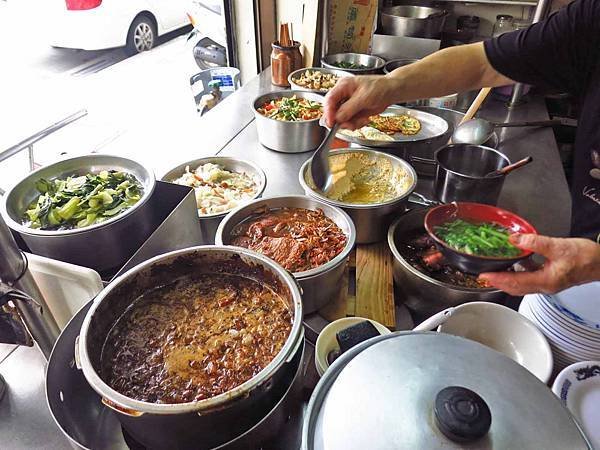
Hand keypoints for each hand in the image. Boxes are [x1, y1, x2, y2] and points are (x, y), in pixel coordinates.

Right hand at [323, 75, 397, 128]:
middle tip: (349, 124)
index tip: (331, 123)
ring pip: (341, 119)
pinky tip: (364, 120)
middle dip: (341, 120)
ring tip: (361, 121)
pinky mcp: (354, 112)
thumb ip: (349, 108)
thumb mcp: (364, 97)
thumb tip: (337, 118)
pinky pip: (349, 122)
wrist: (391, 92)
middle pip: (333, 111)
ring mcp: (348, 104)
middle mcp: (343, 95)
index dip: (328, 112)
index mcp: (343, 86)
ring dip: (350, 123)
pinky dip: (356, 124)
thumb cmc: (380, 87)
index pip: (329, 100)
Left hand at [479, 234, 599, 295]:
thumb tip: (515, 240)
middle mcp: (545, 286)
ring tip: (494, 270)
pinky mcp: (550, 278)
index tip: (483, 276)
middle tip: (482, 276)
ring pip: (521, 284)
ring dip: (506, 278)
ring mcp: (547, 283)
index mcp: (546, 281)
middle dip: (497, 282)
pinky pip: (529, 278)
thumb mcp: (558, 246)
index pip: (515, 282)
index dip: (497, 279)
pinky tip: (514, 263)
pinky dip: (518, 273)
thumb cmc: (587, 257)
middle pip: (514, 287)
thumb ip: (535, 242)